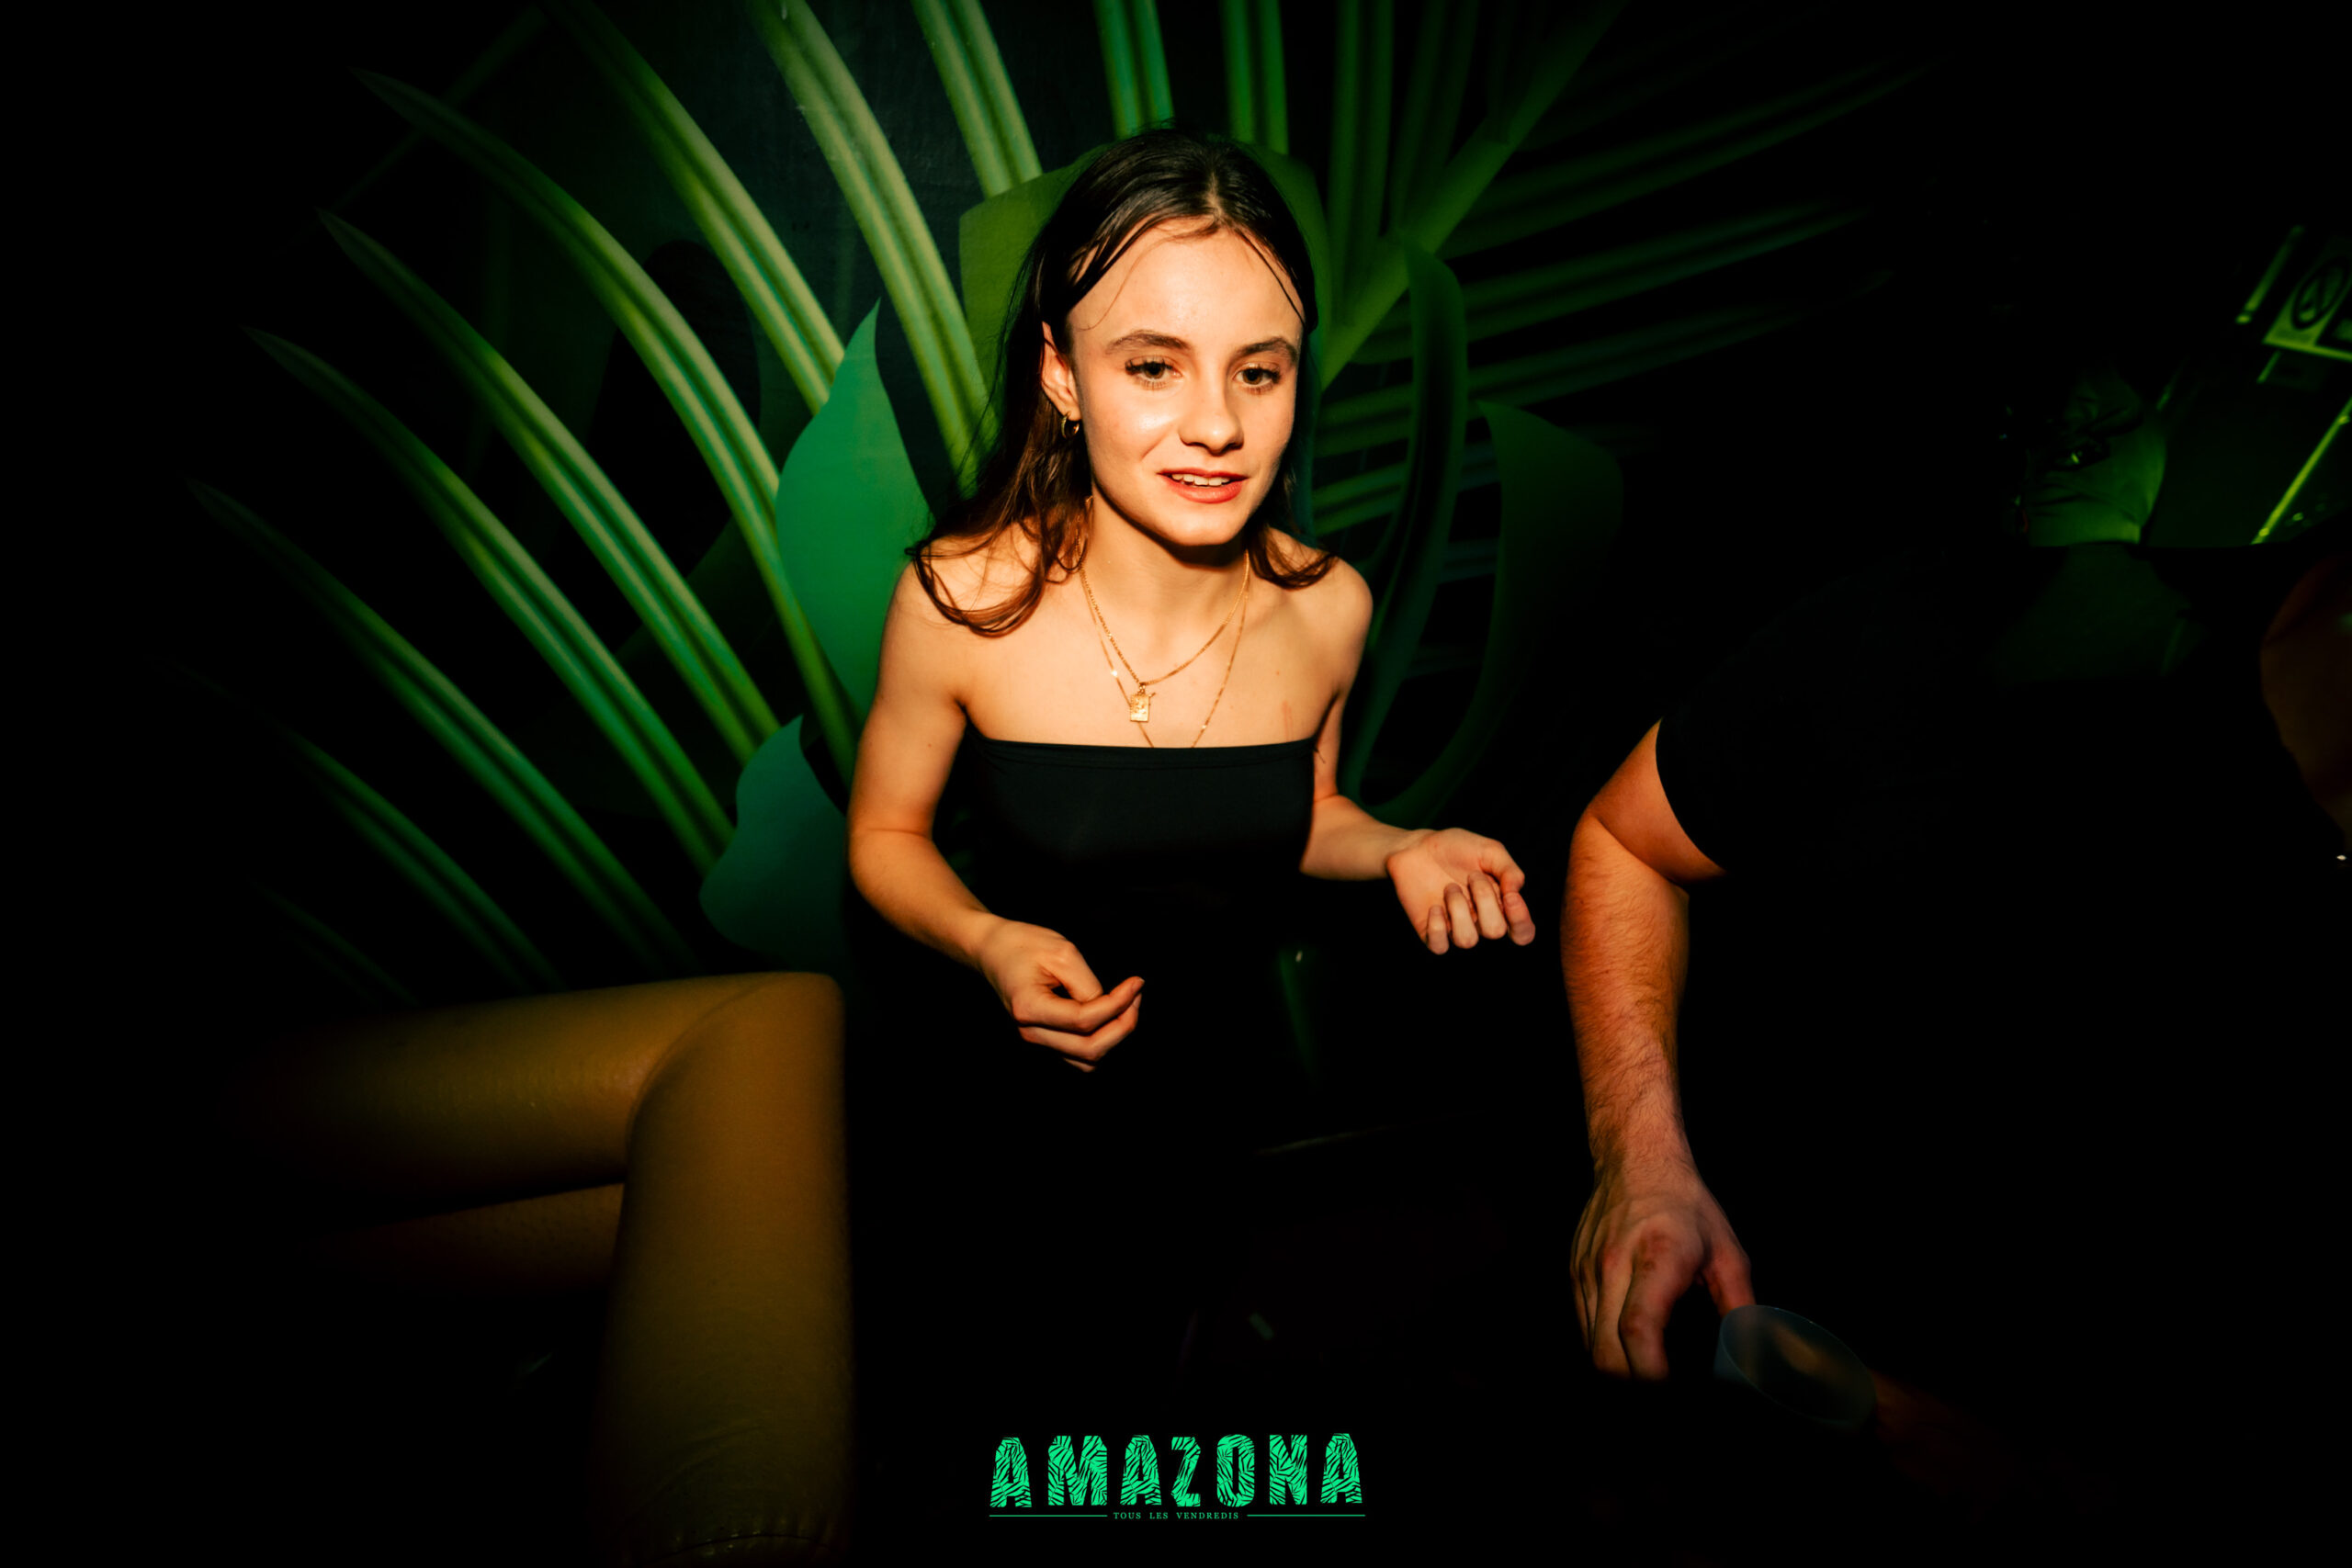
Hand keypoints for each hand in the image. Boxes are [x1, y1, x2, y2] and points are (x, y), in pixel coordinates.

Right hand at [972, 919, 1142, 1071]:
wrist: (993, 950)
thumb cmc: (1024, 945)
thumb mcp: (1062, 953)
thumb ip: (1088, 984)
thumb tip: (1113, 1007)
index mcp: (1029, 1009)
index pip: (1085, 1020)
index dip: (1119, 1004)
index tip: (1137, 982)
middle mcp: (1031, 1032)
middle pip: (1090, 1050)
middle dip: (1123, 1025)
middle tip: (1136, 995)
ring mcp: (1036, 1040)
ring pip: (1088, 1061)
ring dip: (1114, 1037)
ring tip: (1127, 1006)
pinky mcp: (1045, 1040)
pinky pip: (1080, 1056)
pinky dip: (1102, 1041)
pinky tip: (1111, 1016)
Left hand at [1384, 827, 1536, 952]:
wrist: (1416, 847)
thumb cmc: (1455, 848)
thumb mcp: (1489, 850)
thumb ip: (1509, 870)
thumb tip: (1517, 893)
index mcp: (1500, 906)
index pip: (1523, 932)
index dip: (1521, 921)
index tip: (1510, 897)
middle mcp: (1480, 922)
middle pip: (1495, 932)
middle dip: (1484, 899)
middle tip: (1471, 876)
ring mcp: (1455, 929)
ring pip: (1467, 940)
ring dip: (1458, 908)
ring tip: (1449, 887)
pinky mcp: (1430, 932)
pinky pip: (1439, 946)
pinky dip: (1437, 926)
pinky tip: (1434, 906)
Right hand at [1572, 1154, 1752, 1378]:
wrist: (1633, 1159)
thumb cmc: (1685, 1205)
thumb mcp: (1727, 1253)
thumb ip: (1741, 1306)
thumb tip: (1755, 1353)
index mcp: (1658, 1259)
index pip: (1640, 1328)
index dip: (1650, 1373)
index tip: (1667, 1395)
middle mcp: (1614, 1267)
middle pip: (1606, 1350)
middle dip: (1631, 1389)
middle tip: (1661, 1403)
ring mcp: (1587, 1272)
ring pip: (1590, 1346)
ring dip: (1617, 1375)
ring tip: (1649, 1386)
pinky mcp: (1574, 1275)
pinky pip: (1584, 1329)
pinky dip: (1605, 1353)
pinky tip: (1629, 1359)